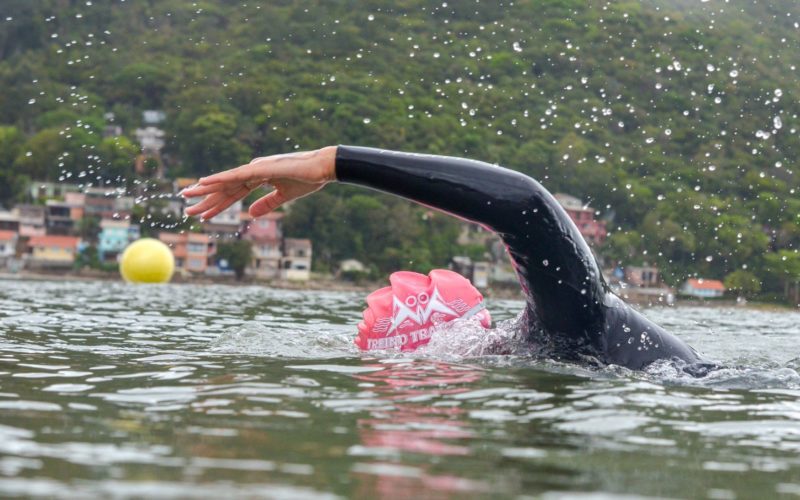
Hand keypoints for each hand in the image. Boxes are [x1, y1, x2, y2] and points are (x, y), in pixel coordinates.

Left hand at [182, 146, 336, 219]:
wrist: (323, 167)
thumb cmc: (307, 179)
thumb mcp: (285, 197)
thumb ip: (267, 204)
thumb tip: (250, 213)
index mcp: (258, 177)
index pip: (233, 193)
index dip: (217, 204)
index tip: (203, 214)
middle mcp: (253, 170)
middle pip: (225, 188)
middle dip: (206, 199)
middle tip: (186, 209)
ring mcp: (256, 168)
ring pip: (226, 181)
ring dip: (206, 189)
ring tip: (187, 195)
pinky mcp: (261, 168)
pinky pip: (236, 175)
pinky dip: (219, 179)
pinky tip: (204, 182)